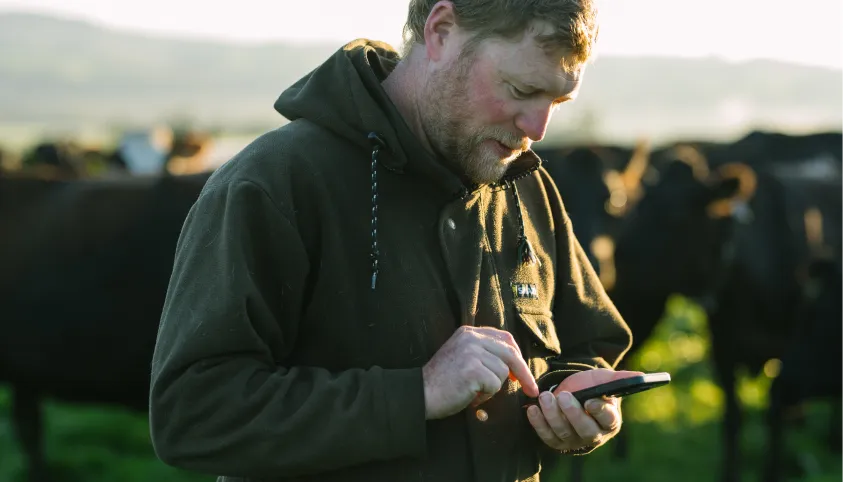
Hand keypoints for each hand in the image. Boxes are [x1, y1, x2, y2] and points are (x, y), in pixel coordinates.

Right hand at [422, 325, 539, 419]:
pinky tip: (471, 396)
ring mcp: (471, 352)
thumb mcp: (462, 356)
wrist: (420, 393)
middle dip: (524, 373)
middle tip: (531, 389)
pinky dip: (486, 395)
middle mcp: (471, 337)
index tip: (523, 373)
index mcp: (469, 332)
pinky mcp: (473, 369)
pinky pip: (495, 384)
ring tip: (474, 391)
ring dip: (493, 387)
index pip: (505, 338)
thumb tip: (514, 366)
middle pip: (510, 353)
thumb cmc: (442, 381)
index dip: (518, 356)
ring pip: (503, 372)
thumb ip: (483, 353)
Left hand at [526, 369, 642, 452]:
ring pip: (564, 432)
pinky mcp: (557, 441)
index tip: (590, 400)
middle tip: (563, 396)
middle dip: (573, 413)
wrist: (572, 392)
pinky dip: (538, 423)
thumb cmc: (592, 387)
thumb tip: (641, 376)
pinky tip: (532, 409)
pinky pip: (547, 436)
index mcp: (610, 420)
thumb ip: (621, 378)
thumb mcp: (605, 379)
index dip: (599, 411)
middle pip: (585, 430)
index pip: (608, 419)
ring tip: (545, 397)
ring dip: (552, 415)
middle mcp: (594, 434)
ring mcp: (575, 439)